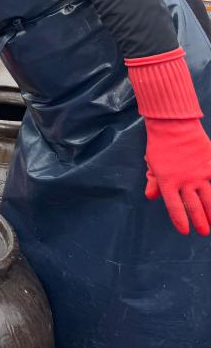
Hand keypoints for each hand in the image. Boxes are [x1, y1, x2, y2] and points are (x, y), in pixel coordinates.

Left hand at [125, 47, 210, 234]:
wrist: (172, 125)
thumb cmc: (160, 145)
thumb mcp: (152, 164)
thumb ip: (153, 181)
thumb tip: (151, 197)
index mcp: (167, 182)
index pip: (174, 207)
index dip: (180, 220)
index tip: (185, 231)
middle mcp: (184, 181)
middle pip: (194, 207)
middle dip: (200, 221)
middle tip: (205, 232)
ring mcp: (200, 174)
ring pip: (210, 199)